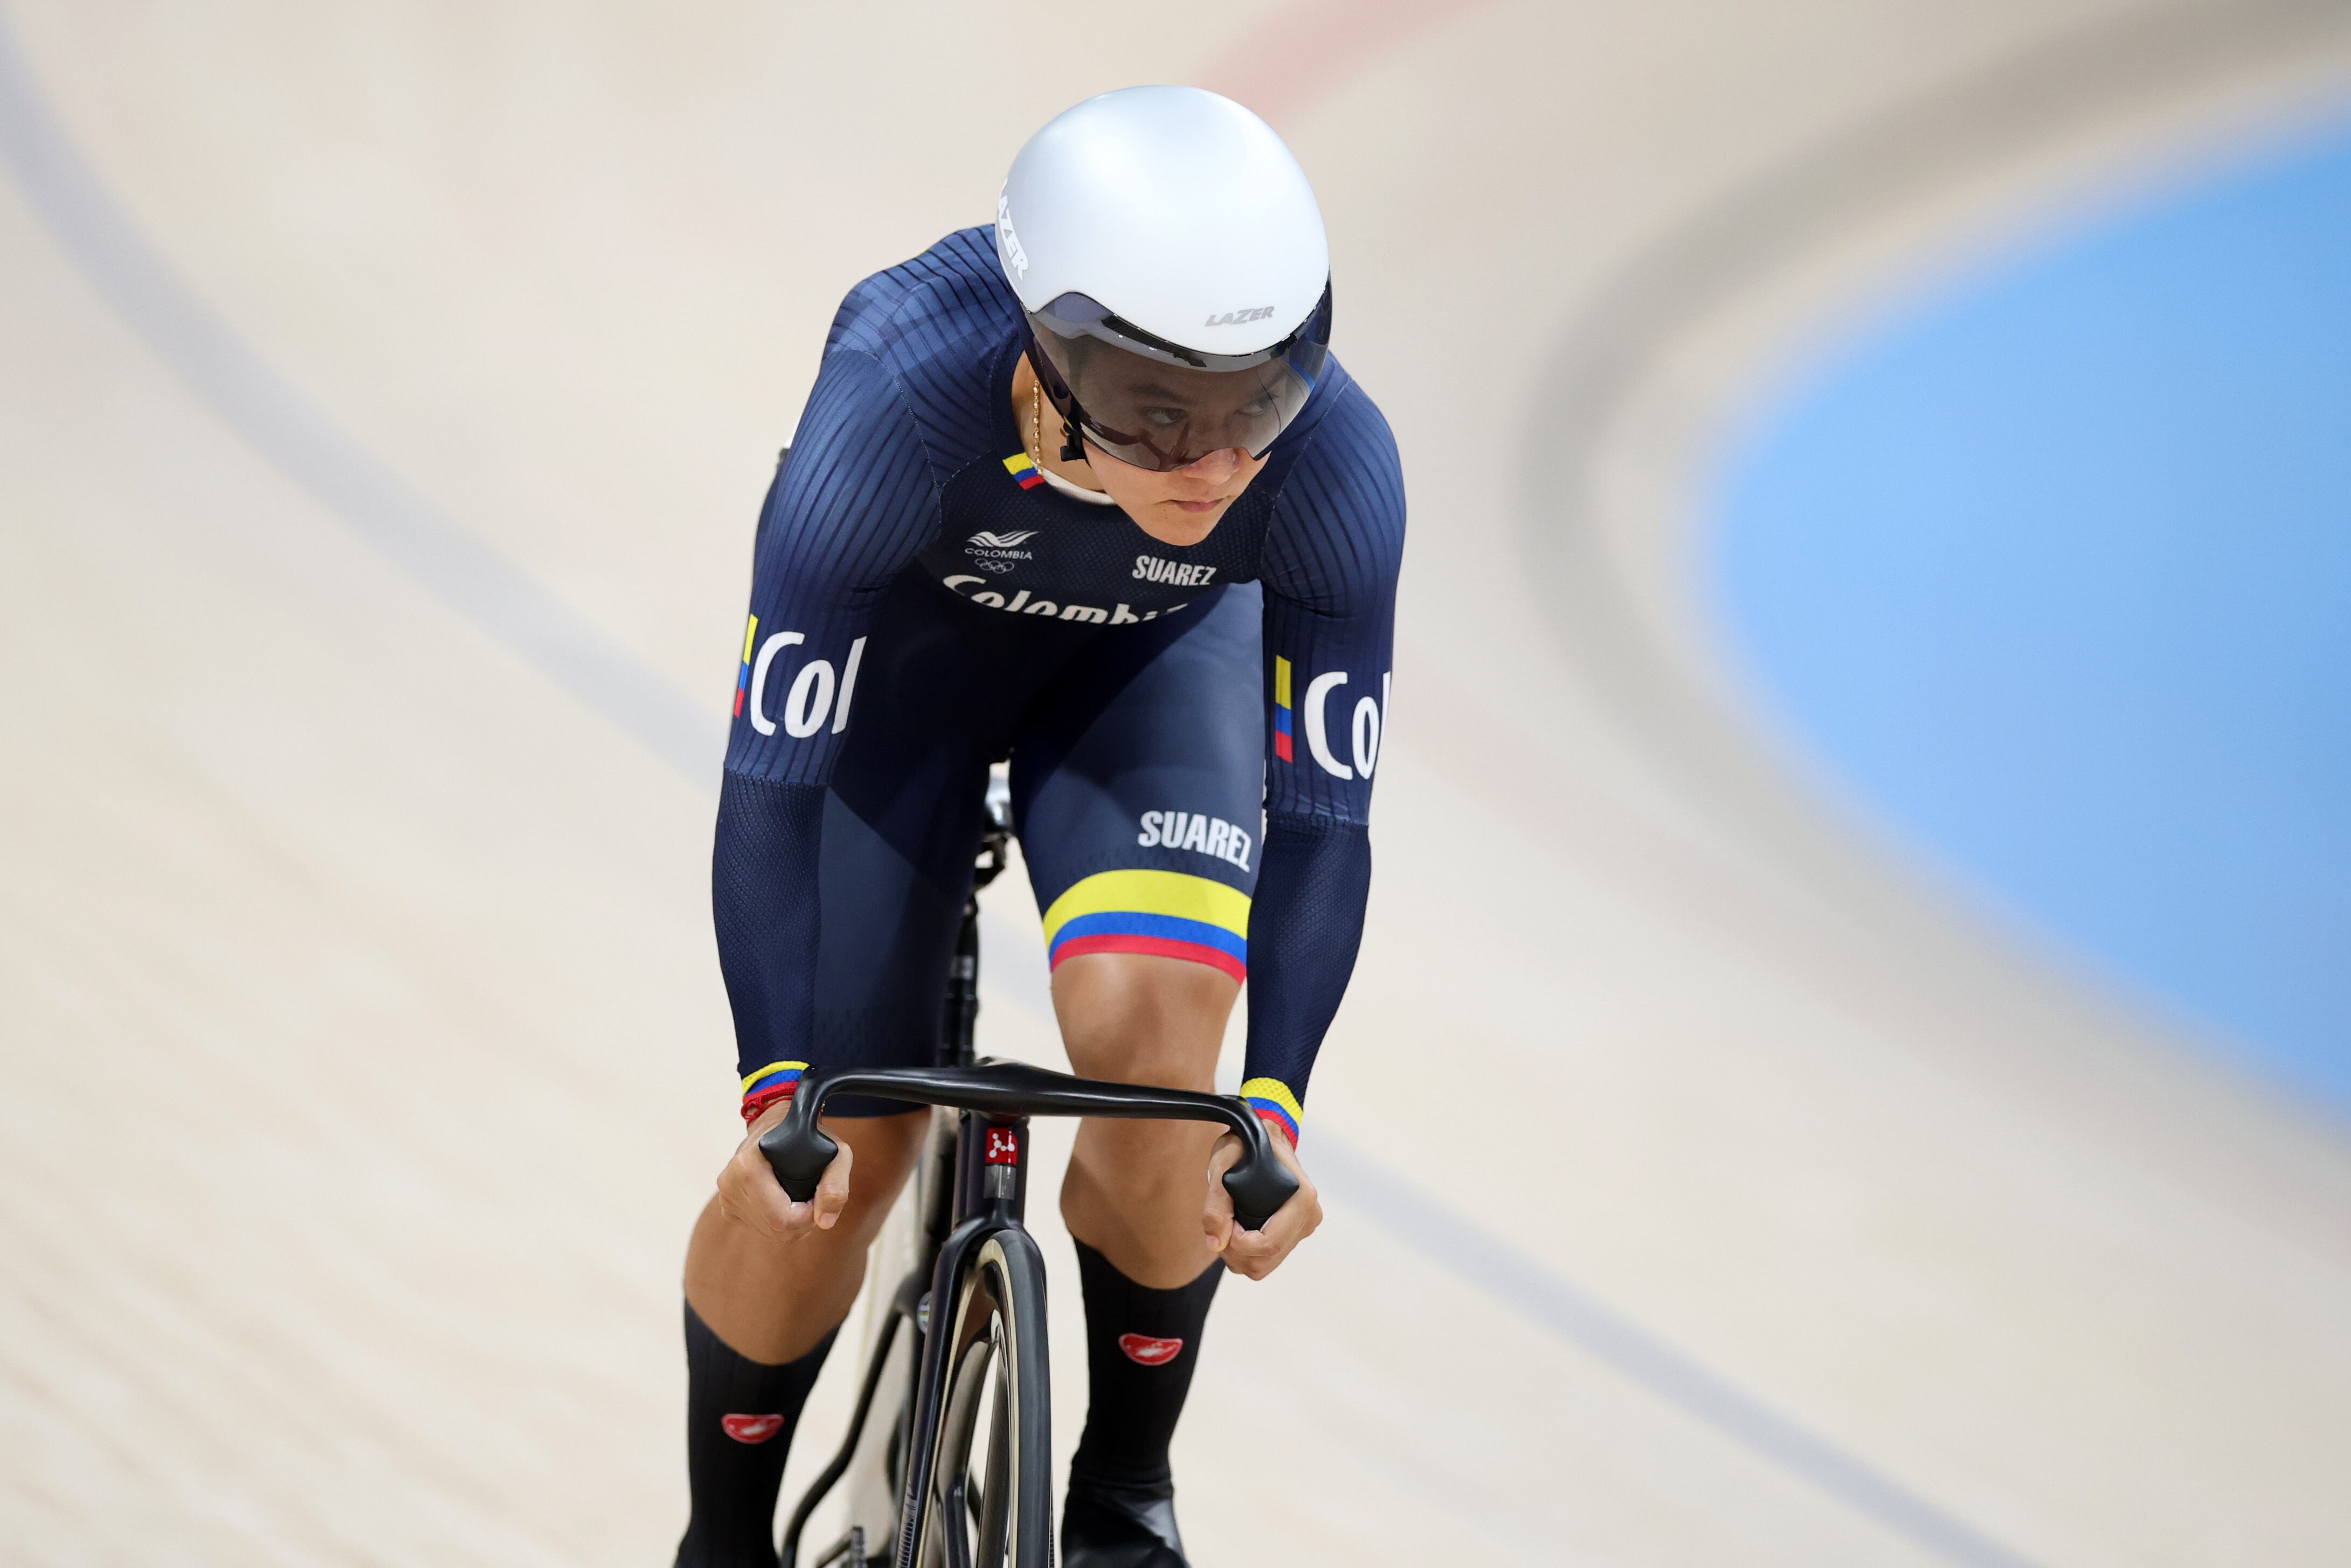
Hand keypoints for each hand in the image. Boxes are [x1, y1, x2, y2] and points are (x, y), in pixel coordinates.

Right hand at [715, 1099, 852, 1240]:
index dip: (808, 1215)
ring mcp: (726, 1195)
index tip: (817, 1196)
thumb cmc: (808, 1136)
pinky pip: (759, 1227)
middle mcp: (730, 1182)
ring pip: (768, 1232)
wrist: (778, 1124)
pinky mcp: (727, 1205)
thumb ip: (836, 1185)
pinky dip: (777, 1221)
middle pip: (775, 1229)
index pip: (782, 1218)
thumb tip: (825, 1222)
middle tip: (812, 1197)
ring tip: (800, 1196)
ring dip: (791, 1223)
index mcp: (747, 1167)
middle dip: (801, 1221)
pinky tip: (785, 1201)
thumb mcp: (835, 1152)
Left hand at [1202, 1121, 1319, 1278]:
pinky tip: (1238, 1230)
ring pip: (1264, 1266)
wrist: (1263, 1137)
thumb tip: (1215, 1243)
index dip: (1238, 1244)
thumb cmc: (1245, 1146)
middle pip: (1265, 1260)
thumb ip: (1216, 1204)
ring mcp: (1303, 1227)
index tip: (1223, 1224)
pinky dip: (1246, 1254)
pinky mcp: (1295, 1233)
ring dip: (1238, 1255)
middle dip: (1235, 1252)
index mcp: (1302, 1198)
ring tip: (1228, 1226)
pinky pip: (1267, 1261)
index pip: (1269, 1244)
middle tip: (1221, 1225)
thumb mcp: (1224, 1165)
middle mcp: (1308, 1216)